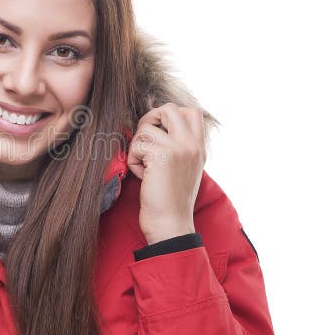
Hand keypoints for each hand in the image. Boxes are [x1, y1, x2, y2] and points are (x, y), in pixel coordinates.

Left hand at [126, 103, 205, 244]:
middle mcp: (192, 144)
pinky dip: (133, 161)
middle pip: (168, 108)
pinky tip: (143, 177)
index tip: (158, 135)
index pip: (191, 111)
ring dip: (137, 147)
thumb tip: (154, 125)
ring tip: (145, 168)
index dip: (168, 116)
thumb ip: (178, 146)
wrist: (171, 225)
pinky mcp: (162, 156)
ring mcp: (179, 148)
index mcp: (199, 147)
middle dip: (149, 121)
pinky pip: (136, 145)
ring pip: (146, 128)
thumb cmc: (171, 201)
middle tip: (146, 143)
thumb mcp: (184, 168)